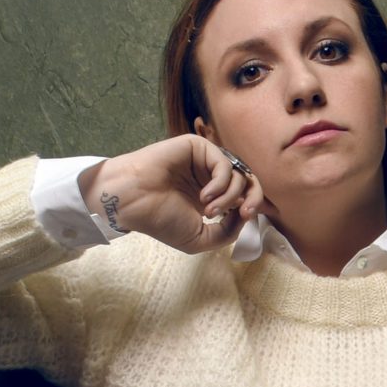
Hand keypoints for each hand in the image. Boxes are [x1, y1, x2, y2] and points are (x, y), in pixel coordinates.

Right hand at [81, 134, 274, 254]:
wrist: (133, 202)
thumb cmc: (160, 221)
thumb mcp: (200, 239)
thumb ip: (228, 232)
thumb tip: (246, 214)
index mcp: (212, 197)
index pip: (244, 195)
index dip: (253, 206)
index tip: (244, 217)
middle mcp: (210, 177)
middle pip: (249, 181)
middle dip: (253, 198)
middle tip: (242, 213)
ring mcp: (204, 161)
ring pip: (238, 173)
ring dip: (229, 197)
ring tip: (208, 211)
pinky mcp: (198, 147)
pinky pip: (224, 163)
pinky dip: (221, 183)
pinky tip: (204, 197)